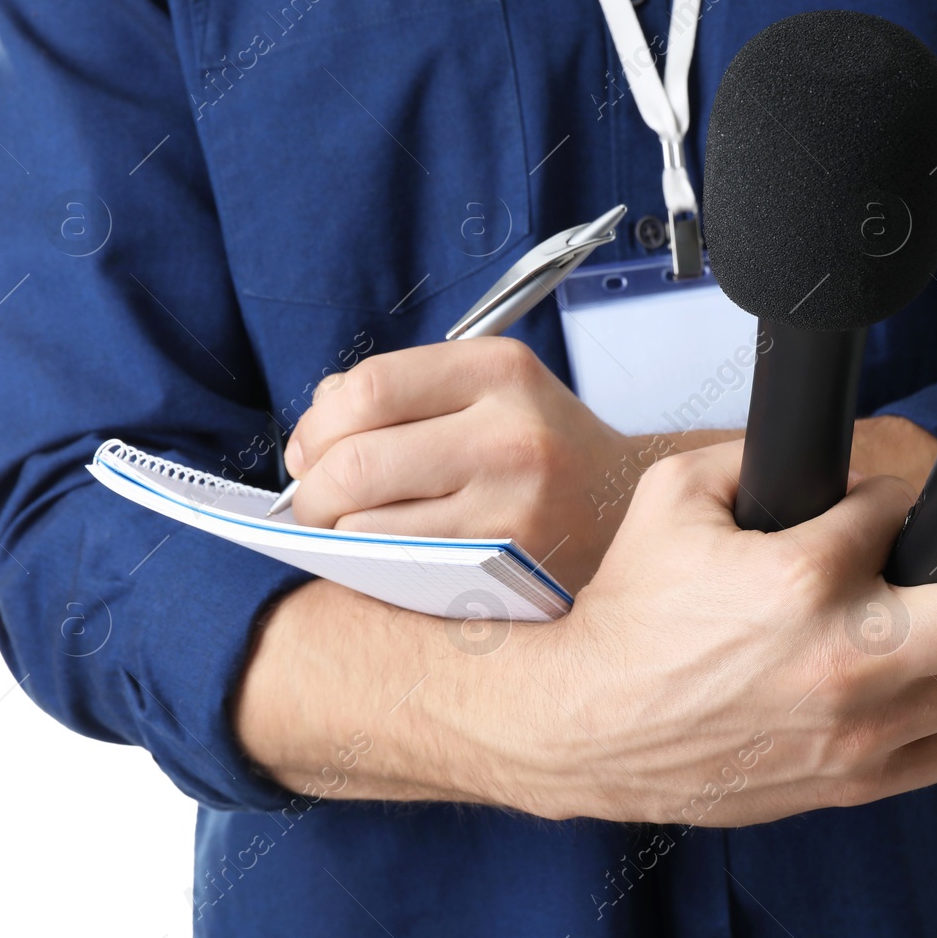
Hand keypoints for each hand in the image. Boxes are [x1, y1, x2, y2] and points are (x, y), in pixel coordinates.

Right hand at [238, 441, 936, 824]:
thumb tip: (824, 460)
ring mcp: (859, 729)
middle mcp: (849, 657)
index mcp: (803, 576)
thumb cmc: (627, 615)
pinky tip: (915, 686)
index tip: (876, 511)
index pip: (902, 511)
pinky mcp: (854, 781)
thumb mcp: (674, 497)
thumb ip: (757, 458)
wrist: (584, 724)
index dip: (893, 501)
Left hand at [284, 338, 646, 591]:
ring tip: (351, 531)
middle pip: (359, 461)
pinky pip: (405, 568)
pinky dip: (375, 565)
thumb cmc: (542, 447)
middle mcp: (511, 432)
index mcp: (498, 369)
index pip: (369, 388)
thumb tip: (315, 426)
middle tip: (315, 503)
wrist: (628, 502)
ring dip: (340, 535)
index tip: (308, 453)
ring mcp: (514, 503)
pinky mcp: (512, 563)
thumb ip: (403, 392)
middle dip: (315, 491)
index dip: (317, 426)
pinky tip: (387, 555)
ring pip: (372, 524)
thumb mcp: (490, 390)